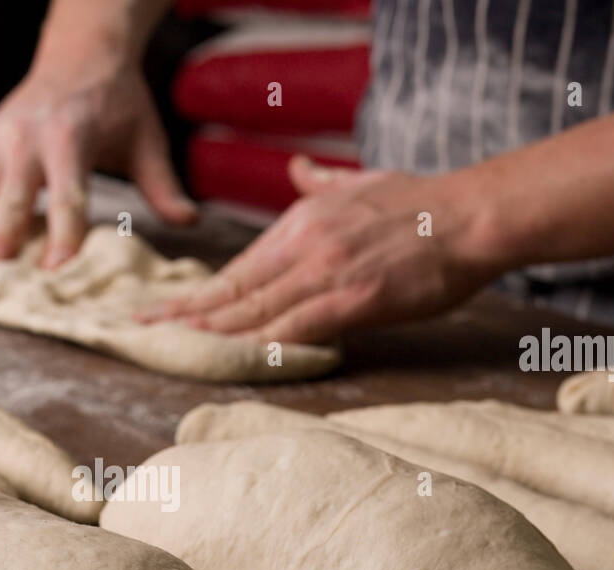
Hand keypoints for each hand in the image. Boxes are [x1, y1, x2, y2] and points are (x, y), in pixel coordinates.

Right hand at [0, 61, 197, 269]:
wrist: (80, 54)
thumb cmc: (117, 103)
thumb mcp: (146, 139)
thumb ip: (164, 185)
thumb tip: (191, 220)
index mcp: (71, 135)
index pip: (67, 196)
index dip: (63, 236)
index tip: (57, 272)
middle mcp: (28, 136)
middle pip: (14, 197)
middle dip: (3, 238)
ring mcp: (0, 139)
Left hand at [136, 156, 501, 343]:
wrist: (472, 214)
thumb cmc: (421, 203)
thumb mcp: (359, 181)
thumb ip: (320, 181)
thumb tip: (294, 168)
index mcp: (301, 222)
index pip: (237, 268)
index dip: (197, 293)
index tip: (162, 308)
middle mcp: (304, 245)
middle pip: (233, 288)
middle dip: (185, 312)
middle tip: (141, 329)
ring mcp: (327, 272)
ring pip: (256, 310)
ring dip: (212, 332)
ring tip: (173, 347)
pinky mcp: (354, 297)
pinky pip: (298, 326)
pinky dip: (264, 343)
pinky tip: (236, 358)